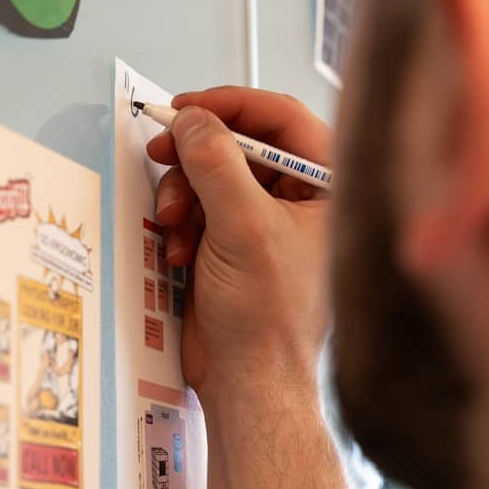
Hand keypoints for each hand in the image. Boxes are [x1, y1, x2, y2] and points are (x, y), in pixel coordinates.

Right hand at [147, 87, 331, 410]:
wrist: (249, 383)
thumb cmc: (269, 320)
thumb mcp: (242, 226)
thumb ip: (215, 162)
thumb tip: (192, 118)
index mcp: (327, 187)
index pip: (280, 117)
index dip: (229, 104)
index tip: (185, 107)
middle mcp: (301, 199)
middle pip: (239, 143)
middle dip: (196, 156)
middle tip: (162, 150)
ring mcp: (266, 221)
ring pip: (212, 175)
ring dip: (183, 194)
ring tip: (174, 223)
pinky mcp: (235, 244)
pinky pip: (200, 208)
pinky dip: (182, 223)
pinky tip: (180, 251)